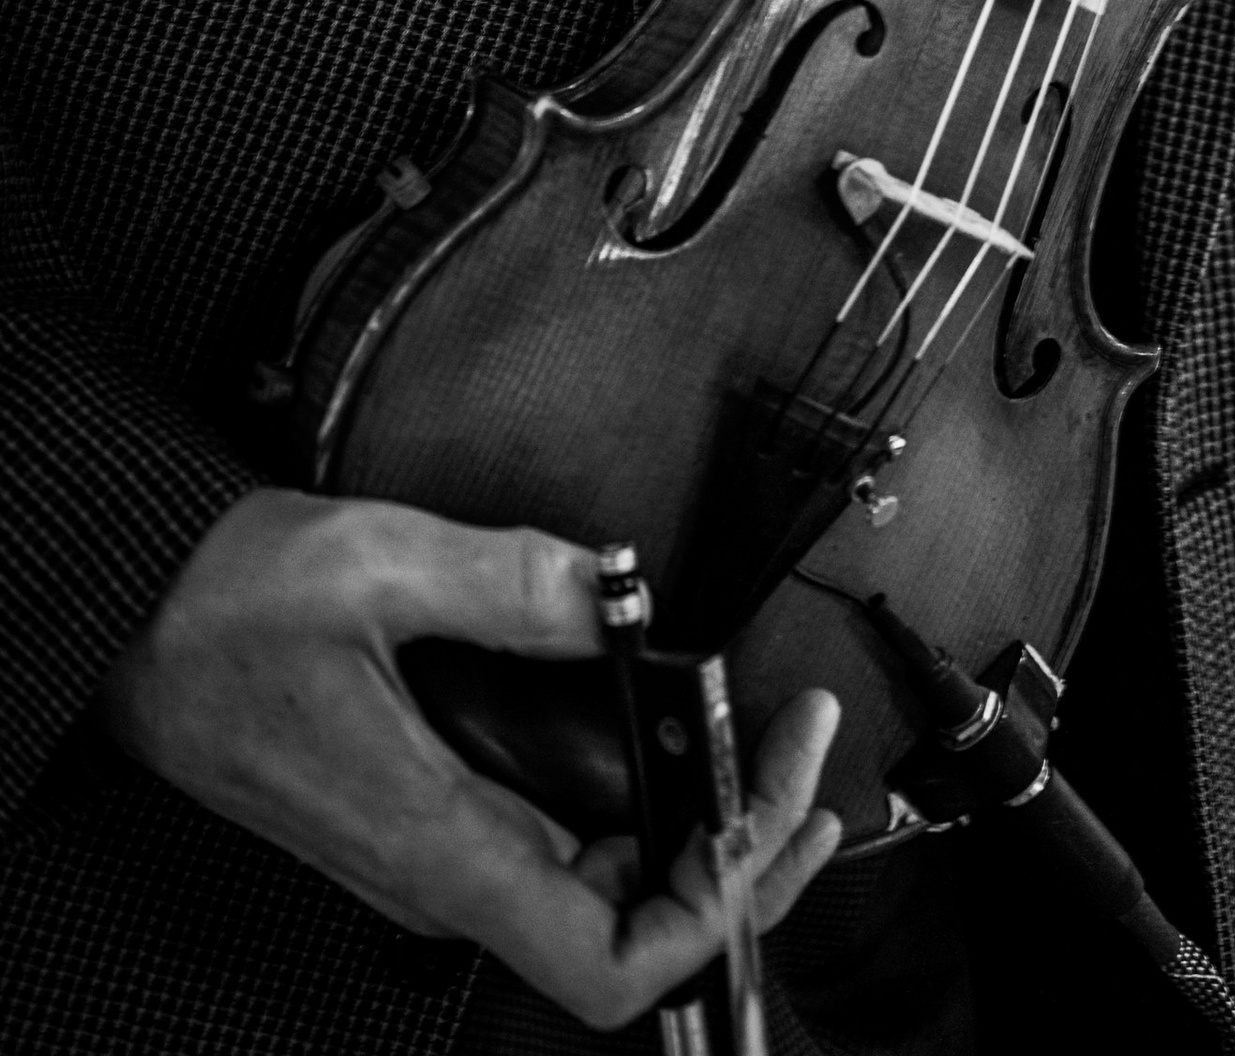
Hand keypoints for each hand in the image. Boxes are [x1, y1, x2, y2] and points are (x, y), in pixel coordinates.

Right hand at [100, 490, 840, 1027]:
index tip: (769, 807)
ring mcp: (440, 851)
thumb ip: (509, 581)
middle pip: (631, 928)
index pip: (606, 964)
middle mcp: (445, 872)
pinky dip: (643, 802)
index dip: (712, 909)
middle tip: (807, 754)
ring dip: (700, 827)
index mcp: (437, 844)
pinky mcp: (434, 816)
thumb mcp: (374, 564)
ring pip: (604, 889)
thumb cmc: (225, 611)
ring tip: (774, 741)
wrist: (135, 627)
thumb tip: (615, 591)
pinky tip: (682, 733)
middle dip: (741, 853)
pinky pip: (563, 844)